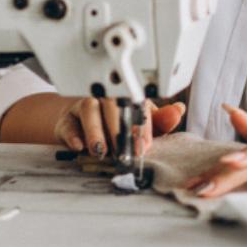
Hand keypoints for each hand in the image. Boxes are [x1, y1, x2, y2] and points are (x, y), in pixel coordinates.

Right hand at [55, 98, 185, 158]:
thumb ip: (160, 121)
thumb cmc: (118, 123)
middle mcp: (106, 98)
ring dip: (95, 129)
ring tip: (101, 149)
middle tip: (125, 150)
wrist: (84, 126)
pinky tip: (79, 146)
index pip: (137, 104)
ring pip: (89, 108)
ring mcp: (84, 107)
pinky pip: (68, 123)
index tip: (145, 145)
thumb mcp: (142, 124)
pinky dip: (73, 134)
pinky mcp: (67, 120)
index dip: (142, 124)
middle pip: (111, 103)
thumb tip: (179, 111)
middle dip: (119, 128)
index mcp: (127, 96)